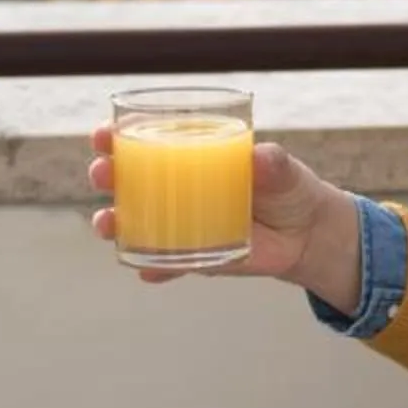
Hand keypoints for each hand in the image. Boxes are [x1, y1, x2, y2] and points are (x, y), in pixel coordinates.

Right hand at [89, 131, 363, 309]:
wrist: (305, 234)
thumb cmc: (288, 188)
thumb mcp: (284, 171)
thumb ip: (273, 163)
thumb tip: (259, 157)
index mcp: (191, 154)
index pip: (143, 140)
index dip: (116, 136)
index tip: (102, 135)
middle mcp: (176, 188)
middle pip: (126, 179)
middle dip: (106, 174)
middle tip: (103, 174)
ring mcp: (180, 223)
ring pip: (134, 222)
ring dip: (113, 222)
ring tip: (108, 224)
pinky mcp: (192, 255)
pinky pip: (165, 263)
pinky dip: (154, 268)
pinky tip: (147, 272)